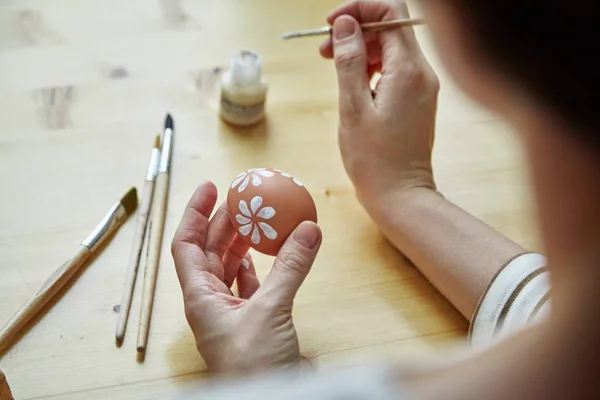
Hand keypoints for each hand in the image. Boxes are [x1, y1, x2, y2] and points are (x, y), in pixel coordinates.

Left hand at [171, 182, 321, 374]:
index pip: (186, 245)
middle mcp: (212, 303)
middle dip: (223, 223)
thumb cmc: (253, 365)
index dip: (194, 213)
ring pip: (232, 267)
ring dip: (243, 243)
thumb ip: (289, 268)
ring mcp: (233, 313)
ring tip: (257, 219)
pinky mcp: (256, 321)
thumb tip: (307, 229)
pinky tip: (268, 252)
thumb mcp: (271, 310)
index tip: (209, 188)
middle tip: (242, 199)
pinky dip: (261, 266)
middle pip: (210, 252)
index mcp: (200, 298)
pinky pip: (252, 284)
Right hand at [320, 0, 439, 210]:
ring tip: (333, 66)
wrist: (401, 195)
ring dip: (362, 49)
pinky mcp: (418, 99)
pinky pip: (396, 68)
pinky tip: (354, 83)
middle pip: (391, 28)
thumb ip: (349, 61)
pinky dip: (372, 67)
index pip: (391, 11)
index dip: (359, 8)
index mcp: (409, 69)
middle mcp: (422, 72)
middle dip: (356, 30)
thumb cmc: (374, 159)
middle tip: (325, 51)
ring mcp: (423, 86)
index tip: (332, 25)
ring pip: (392, 48)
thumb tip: (346, 24)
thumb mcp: (353, 107)